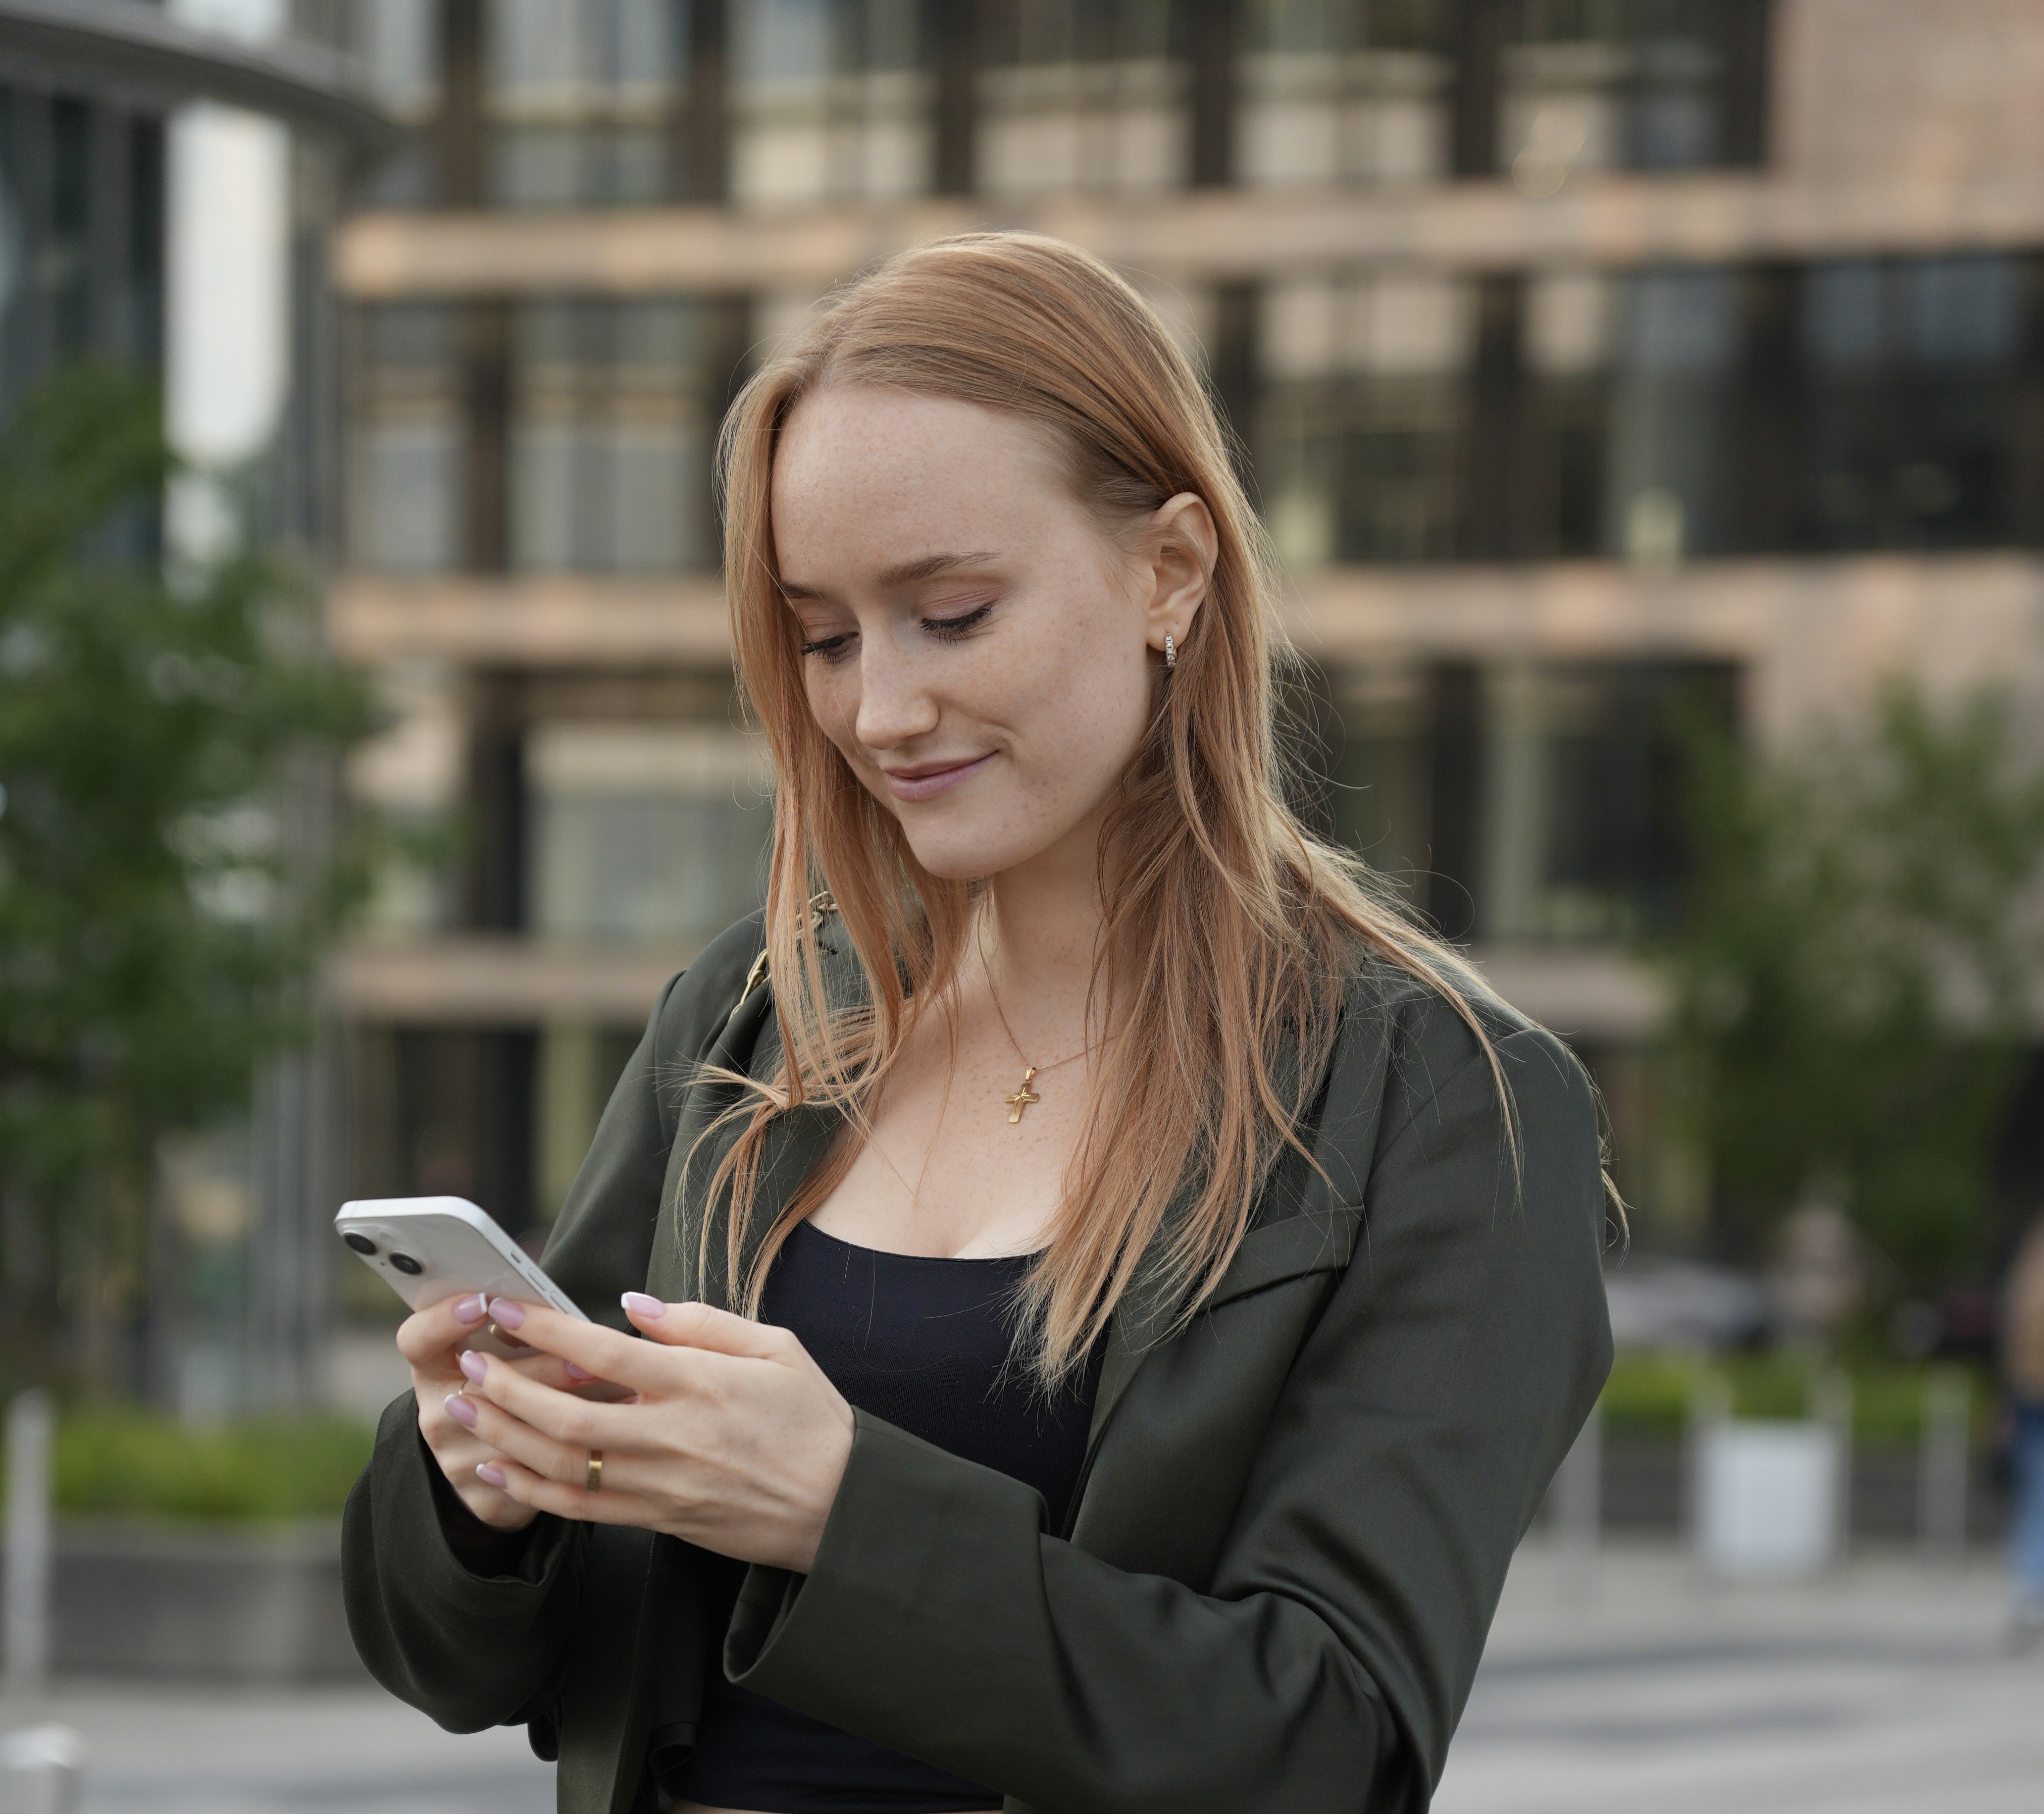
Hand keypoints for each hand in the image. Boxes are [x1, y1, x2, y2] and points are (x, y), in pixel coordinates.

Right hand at [399, 1293, 605, 1532]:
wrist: (502, 1464)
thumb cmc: (516, 1382)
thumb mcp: (507, 1349)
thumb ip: (520, 1324)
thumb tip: (549, 1301)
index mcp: (435, 1369)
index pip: (418, 1340)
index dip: (443, 1320)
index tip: (483, 1302)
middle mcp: (439, 1416)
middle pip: (483, 1387)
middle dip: (542, 1370)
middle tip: (588, 1361)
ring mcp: (458, 1462)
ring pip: (517, 1435)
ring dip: (572, 1412)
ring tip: (618, 1395)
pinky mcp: (486, 1500)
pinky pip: (537, 1476)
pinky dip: (579, 1453)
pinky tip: (614, 1436)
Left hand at [443, 1295, 856, 1572]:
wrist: (844, 1506)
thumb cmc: (814, 1418)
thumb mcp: (777, 1347)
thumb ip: (703, 1323)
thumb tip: (634, 1305)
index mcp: (701, 1384)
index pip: (605, 1353)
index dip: (548, 1328)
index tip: (505, 1306)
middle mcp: (673, 1436)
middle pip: (566, 1416)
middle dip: (505, 1387)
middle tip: (467, 1360)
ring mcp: (663, 1485)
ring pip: (563, 1465)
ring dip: (503, 1435)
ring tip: (460, 1408)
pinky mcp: (660, 1520)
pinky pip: (580, 1509)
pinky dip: (530, 1489)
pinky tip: (495, 1467)